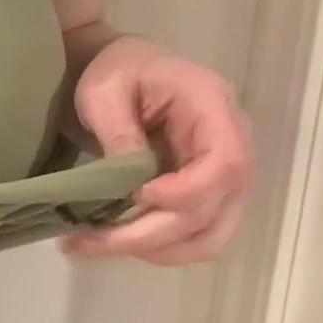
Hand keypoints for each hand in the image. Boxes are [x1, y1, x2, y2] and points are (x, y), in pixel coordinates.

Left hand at [61, 35, 253, 264]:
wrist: (124, 72)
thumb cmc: (117, 72)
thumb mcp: (105, 91)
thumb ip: (119, 132)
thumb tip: (131, 184)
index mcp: (213, 106)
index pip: (226, 162)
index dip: (187, 192)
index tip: (139, 196)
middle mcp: (233, 144)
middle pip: (214, 210)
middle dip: (151, 235)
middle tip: (90, 240)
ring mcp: (224, 176)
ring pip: (211, 236)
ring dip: (156, 250)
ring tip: (98, 245)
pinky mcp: (207, 196)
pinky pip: (197, 237)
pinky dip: (159, 249)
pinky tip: (117, 242)